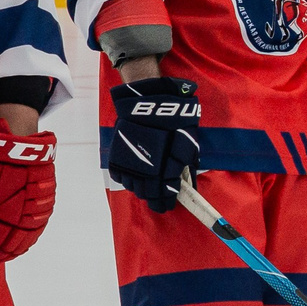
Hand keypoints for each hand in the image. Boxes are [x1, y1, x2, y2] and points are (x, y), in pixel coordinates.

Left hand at [0, 126, 57, 260]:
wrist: (23, 146)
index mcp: (8, 215)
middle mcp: (27, 218)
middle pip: (14, 247)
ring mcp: (40, 213)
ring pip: (28, 241)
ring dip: (14, 250)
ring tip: (3, 255)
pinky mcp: (47, 206)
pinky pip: (37, 231)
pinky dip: (27, 240)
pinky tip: (20, 243)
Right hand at [106, 77, 201, 213]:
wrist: (148, 100)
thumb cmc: (174, 119)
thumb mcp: (188, 141)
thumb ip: (186, 163)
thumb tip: (187, 180)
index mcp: (166, 167)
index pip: (164, 194)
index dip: (165, 202)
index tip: (167, 204)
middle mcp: (146, 169)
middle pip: (147, 193)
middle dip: (153, 197)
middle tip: (157, 198)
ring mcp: (130, 162)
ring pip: (132, 186)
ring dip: (140, 188)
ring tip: (146, 185)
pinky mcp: (117, 155)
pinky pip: (119, 175)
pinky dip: (126, 178)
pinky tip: (133, 176)